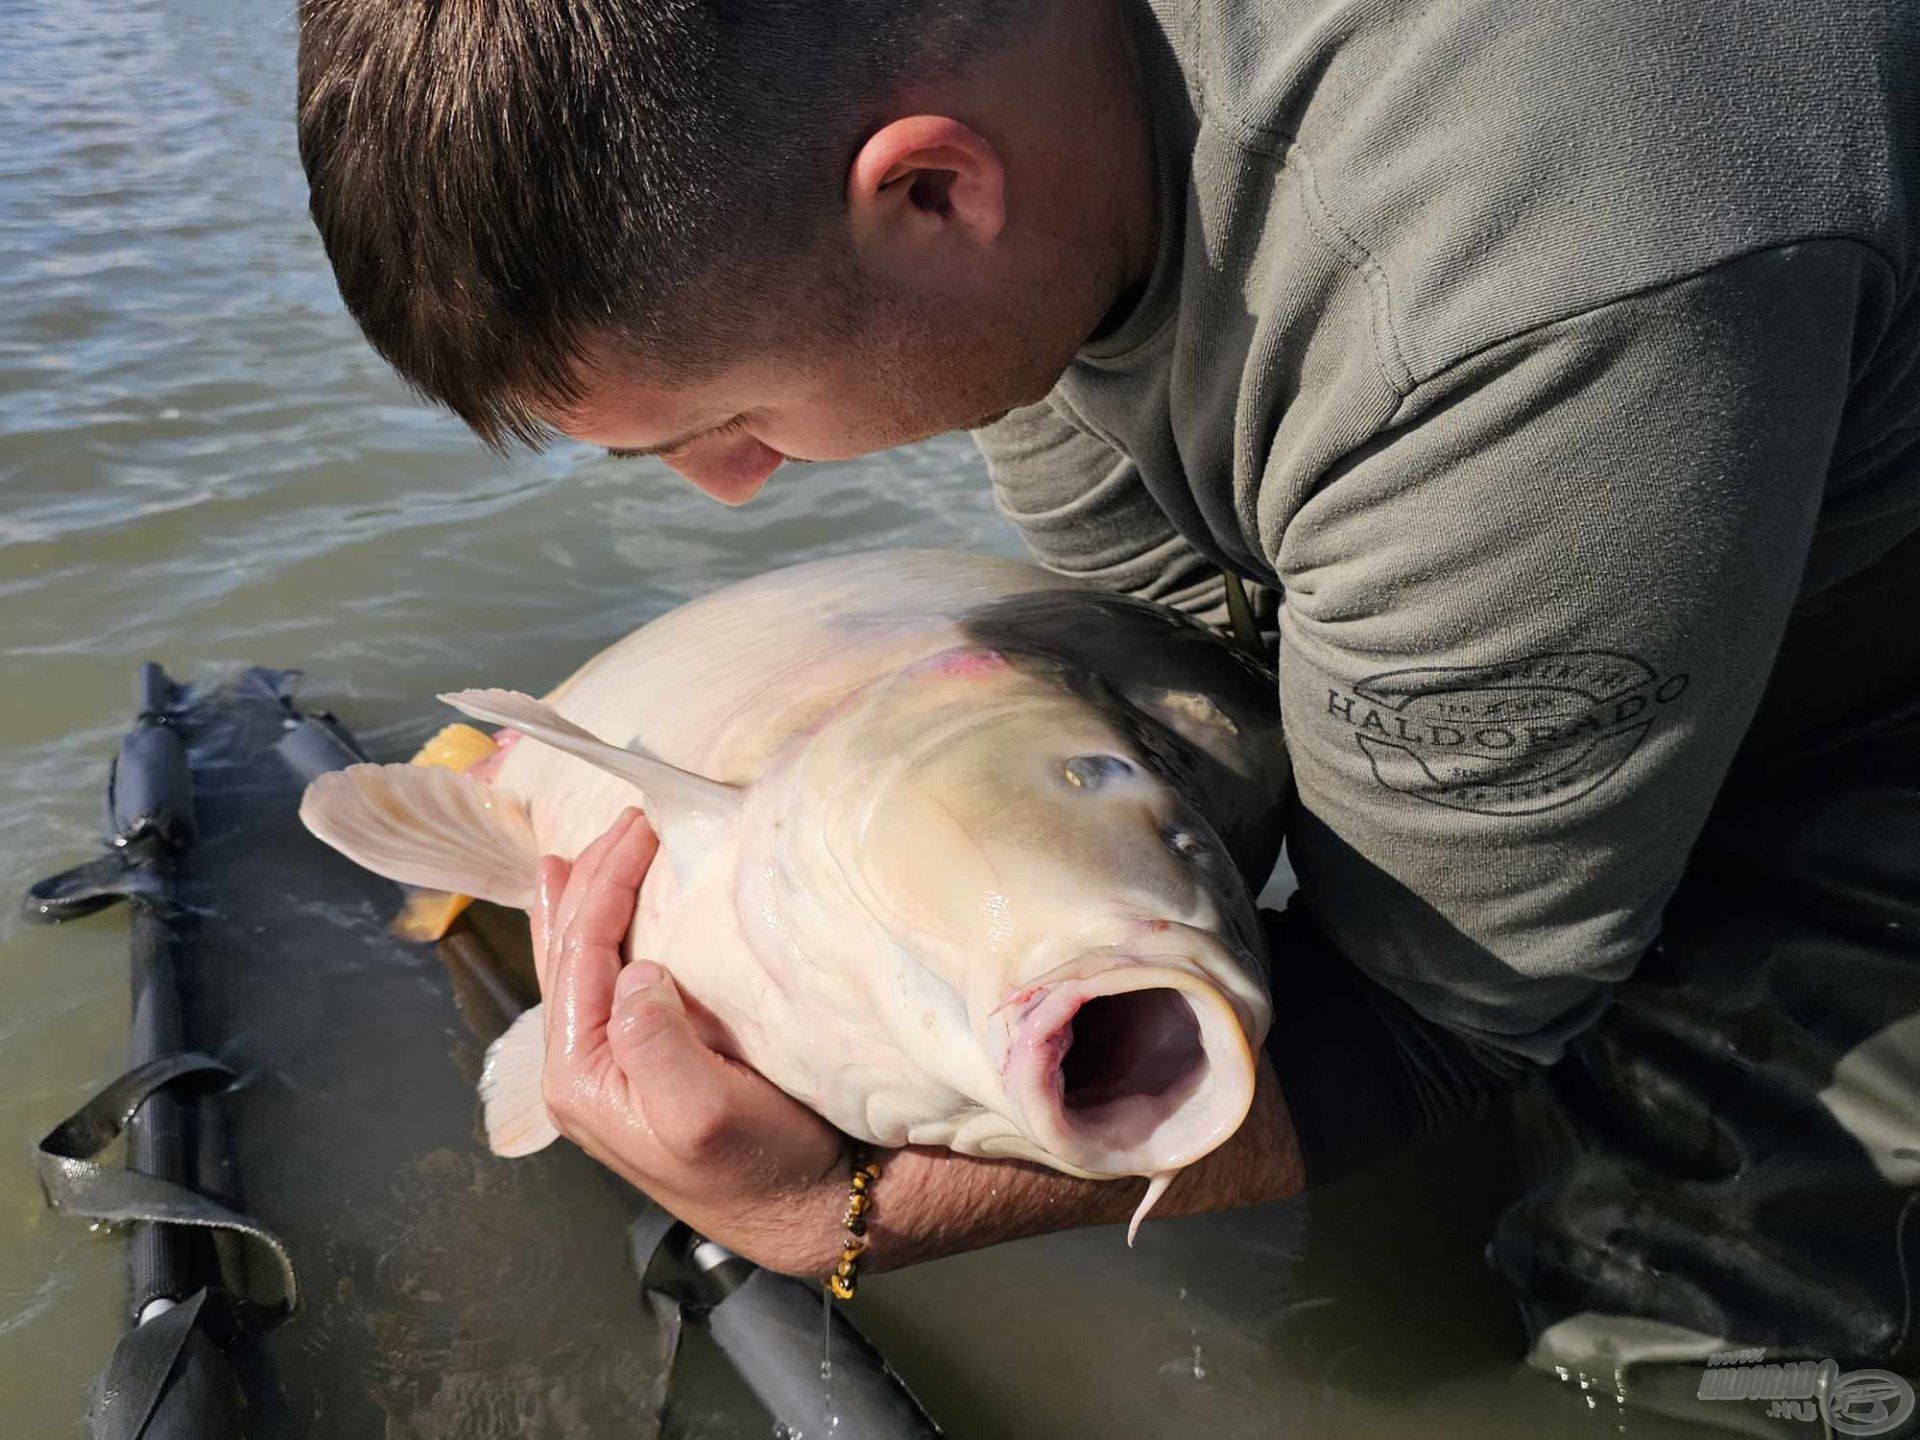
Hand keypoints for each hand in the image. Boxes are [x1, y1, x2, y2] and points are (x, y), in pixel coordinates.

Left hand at [532, 807, 848, 1273]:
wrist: (812, 1209)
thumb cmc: (762, 1167)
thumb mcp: (701, 1113)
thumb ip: (654, 1042)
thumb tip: (635, 970)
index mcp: (582, 1075)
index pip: (580, 955)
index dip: (604, 883)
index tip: (642, 826)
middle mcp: (586, 1070)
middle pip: (569, 954)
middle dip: (589, 882)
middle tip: (624, 821)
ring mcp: (616, 1067)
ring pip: (584, 967)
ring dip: (590, 905)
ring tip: (580, 858)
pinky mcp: (652, 1063)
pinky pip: (613, 984)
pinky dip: (612, 936)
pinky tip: (612, 917)